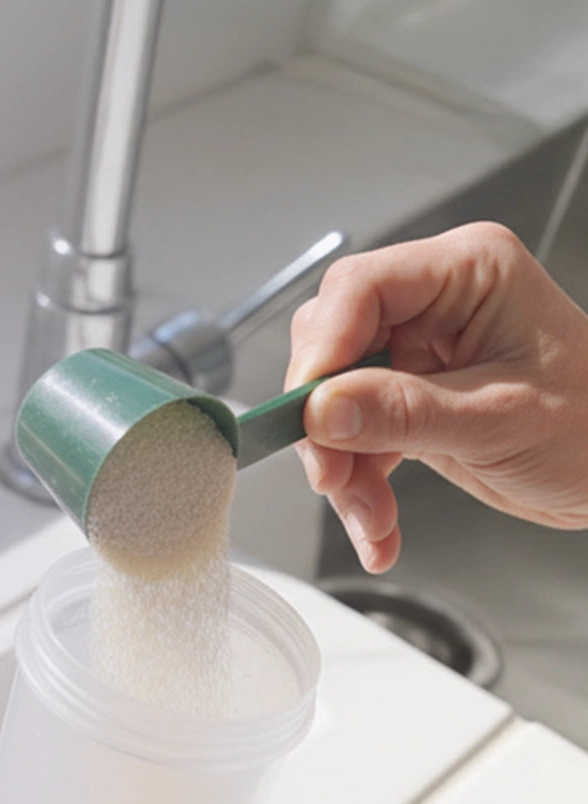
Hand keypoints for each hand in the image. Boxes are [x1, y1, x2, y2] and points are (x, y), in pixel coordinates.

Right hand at [288, 222, 587, 572]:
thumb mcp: (499, 421)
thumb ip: (405, 412)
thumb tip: (322, 409)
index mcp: (466, 274)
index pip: (360, 290)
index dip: (321, 351)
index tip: (304, 413)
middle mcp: (434, 305)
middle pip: (334, 344)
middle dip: (327, 422)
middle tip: (334, 476)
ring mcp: (418, 353)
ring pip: (334, 400)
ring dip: (343, 468)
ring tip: (372, 518)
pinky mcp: (410, 399)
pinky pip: (356, 437)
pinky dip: (360, 487)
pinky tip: (378, 529)